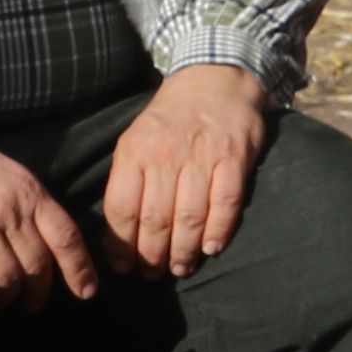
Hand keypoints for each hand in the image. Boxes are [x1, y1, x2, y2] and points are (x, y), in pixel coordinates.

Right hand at [0, 115, 97, 308]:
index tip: (87, 292)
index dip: (79, 269)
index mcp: (29, 193)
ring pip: (8, 282)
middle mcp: (8, 213)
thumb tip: (53, 246)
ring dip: (7, 298)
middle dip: (38, 293)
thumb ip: (33, 206)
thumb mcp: (9, 174)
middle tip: (33, 302)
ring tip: (3, 299)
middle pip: (37, 267)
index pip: (66, 237)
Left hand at [102, 64, 270, 278]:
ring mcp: (202, 157)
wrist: (215, 78)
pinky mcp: (234, 159)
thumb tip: (118, 231)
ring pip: (189, 218)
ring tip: (179, 268)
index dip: (121, 245)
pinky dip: (218, 230)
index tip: (123, 265)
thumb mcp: (136, 138)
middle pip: (155, 220)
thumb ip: (128, 178)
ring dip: (183, 252)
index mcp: (135, 151)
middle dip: (151, 256)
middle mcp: (166, 155)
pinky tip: (211, 248)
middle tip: (153, 273)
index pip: (122, 209)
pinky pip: (226, 204)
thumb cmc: (171, 117)